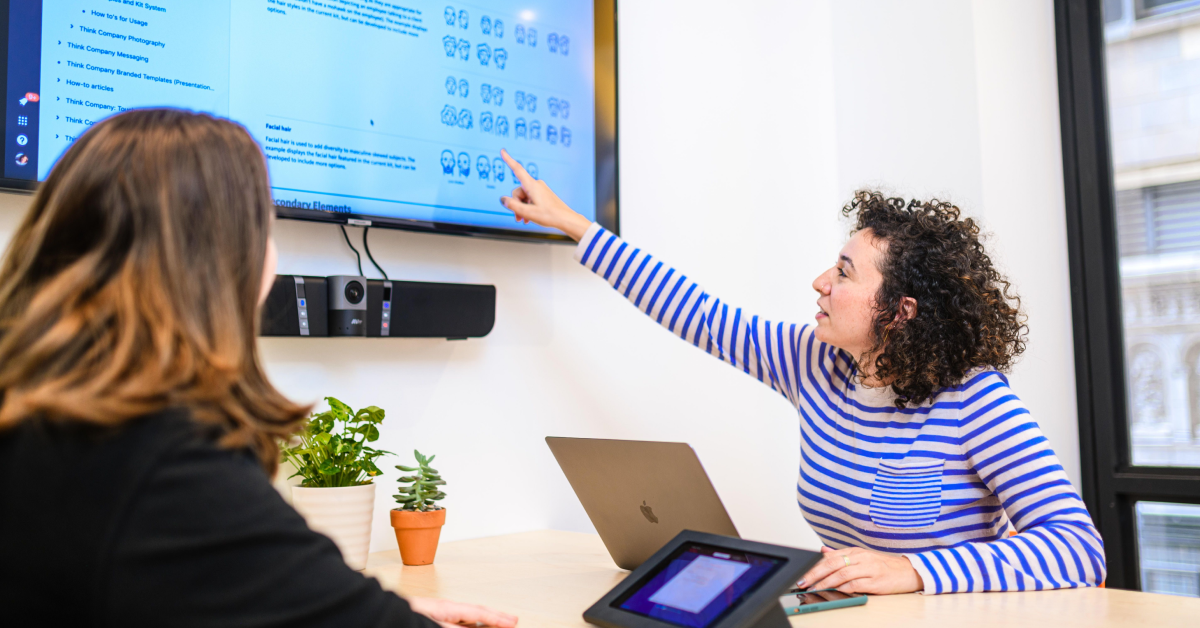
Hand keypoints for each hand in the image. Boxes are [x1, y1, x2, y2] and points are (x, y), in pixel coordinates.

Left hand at [408, 596, 517, 627]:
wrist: (386, 612)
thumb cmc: (407, 614)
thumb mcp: (434, 623)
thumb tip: (474, 627)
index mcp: (449, 607)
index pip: (479, 613)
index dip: (497, 619)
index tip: (513, 623)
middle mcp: (448, 608)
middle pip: (478, 613)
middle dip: (496, 617)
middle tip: (513, 621)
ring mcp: (442, 613)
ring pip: (470, 618)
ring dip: (485, 621)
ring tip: (499, 624)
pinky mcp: (436, 618)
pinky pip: (459, 622)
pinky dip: (472, 625)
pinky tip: (474, 627)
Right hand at [499, 149, 591, 240]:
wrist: (566, 219)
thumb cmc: (550, 215)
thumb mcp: (527, 212)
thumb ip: (513, 205)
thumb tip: (503, 199)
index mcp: (532, 186)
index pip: (517, 169)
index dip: (508, 160)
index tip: (502, 151)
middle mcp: (536, 185)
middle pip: (518, 191)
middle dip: (516, 204)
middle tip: (519, 217)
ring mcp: (540, 189)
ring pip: (523, 196)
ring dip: (522, 208)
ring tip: (524, 219)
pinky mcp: (543, 194)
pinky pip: (530, 198)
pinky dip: (527, 207)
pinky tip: (529, 217)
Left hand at [798, 546, 922, 594]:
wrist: (909, 571)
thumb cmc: (883, 566)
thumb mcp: (862, 557)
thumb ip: (842, 555)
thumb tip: (823, 551)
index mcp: (855, 551)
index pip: (829, 558)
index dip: (813, 567)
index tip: (801, 576)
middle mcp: (860, 558)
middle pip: (832, 565)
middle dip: (815, 575)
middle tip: (803, 583)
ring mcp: (868, 569)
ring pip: (842, 574)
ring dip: (825, 583)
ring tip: (814, 589)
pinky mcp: (876, 581)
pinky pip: (855, 584)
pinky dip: (842, 588)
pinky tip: (833, 592)